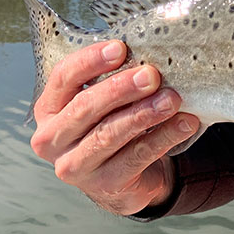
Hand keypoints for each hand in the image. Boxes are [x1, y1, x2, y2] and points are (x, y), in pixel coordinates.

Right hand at [28, 41, 199, 215]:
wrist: (121, 178)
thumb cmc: (109, 125)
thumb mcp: (102, 101)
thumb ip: (112, 78)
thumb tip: (149, 51)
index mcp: (49, 109)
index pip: (64, 77)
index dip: (91, 61)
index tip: (120, 48)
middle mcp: (52, 139)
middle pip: (85, 107)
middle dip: (120, 88)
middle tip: (151, 75)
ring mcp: (75, 166)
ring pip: (109, 134)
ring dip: (144, 113)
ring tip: (172, 99)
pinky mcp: (104, 185)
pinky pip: (136, 156)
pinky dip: (163, 137)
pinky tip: (184, 123)